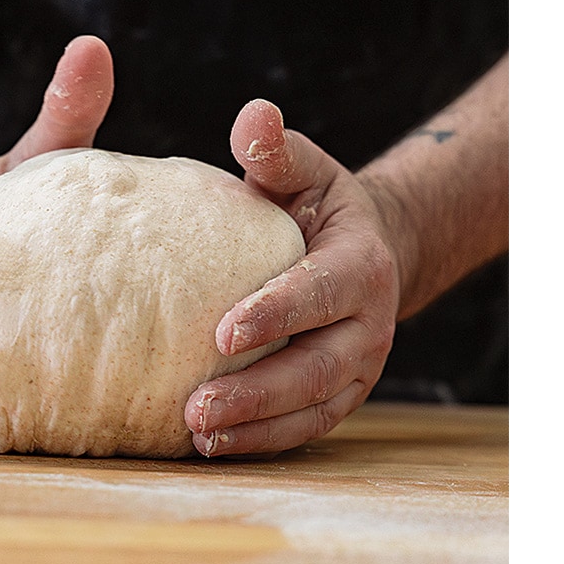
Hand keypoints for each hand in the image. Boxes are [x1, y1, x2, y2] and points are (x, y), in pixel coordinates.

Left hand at [184, 99, 400, 456]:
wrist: (364, 252)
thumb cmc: (315, 205)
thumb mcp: (303, 170)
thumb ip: (277, 151)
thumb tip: (253, 116)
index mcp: (359, 264)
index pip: (320, 292)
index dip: (278, 312)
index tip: (223, 332)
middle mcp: (367, 322)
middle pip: (318, 367)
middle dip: (259, 391)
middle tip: (196, 408)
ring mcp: (358, 366)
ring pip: (313, 408)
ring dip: (257, 427)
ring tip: (197, 438)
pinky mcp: (340, 394)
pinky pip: (307, 426)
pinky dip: (265, 441)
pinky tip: (213, 448)